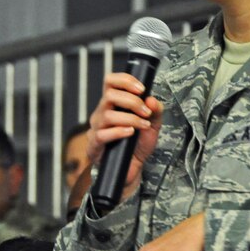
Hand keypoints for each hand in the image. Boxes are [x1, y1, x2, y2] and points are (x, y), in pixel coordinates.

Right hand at [88, 72, 163, 200]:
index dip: (124, 80)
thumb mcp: (152, 126)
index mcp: (113, 104)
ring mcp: (96, 129)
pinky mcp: (94, 145)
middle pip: (109, 95)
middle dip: (132, 101)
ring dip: (130, 118)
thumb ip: (155, 111)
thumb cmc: (137, 146)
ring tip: (143, 125)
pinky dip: (118, 131)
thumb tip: (151, 99)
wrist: (131, 170)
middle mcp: (101, 113)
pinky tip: (130, 133)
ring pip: (107, 114)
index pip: (110, 82)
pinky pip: (102, 134)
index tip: (142, 88)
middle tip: (146, 112)